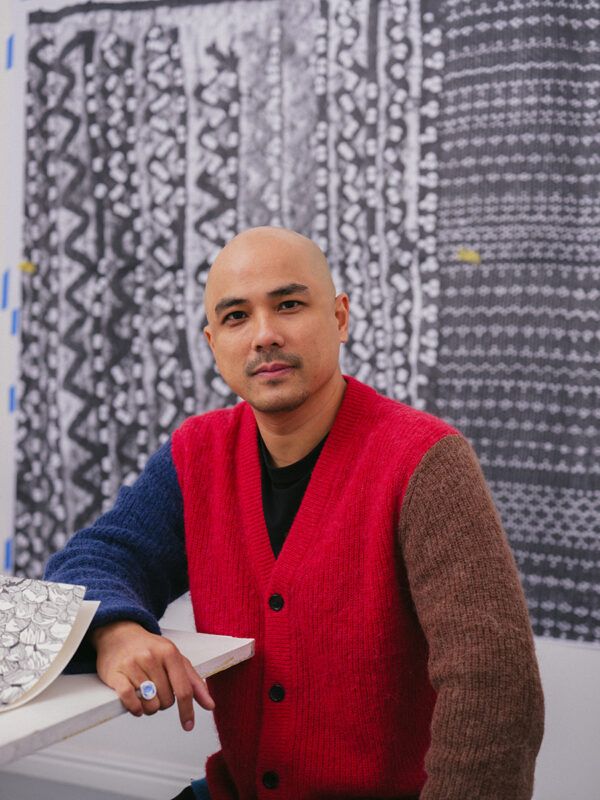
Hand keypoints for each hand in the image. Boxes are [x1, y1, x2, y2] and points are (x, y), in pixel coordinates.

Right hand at [90, 621, 214, 730]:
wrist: (120, 634)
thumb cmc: (151, 649)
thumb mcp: (176, 658)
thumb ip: (194, 682)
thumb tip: (210, 705)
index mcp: (170, 653)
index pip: (183, 689)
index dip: (187, 710)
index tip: (188, 725)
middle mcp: (151, 657)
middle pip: (166, 700)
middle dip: (164, 703)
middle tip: (158, 692)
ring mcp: (132, 664)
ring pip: (149, 703)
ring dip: (150, 708)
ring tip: (147, 697)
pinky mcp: (115, 673)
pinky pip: (129, 700)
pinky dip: (135, 709)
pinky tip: (137, 706)